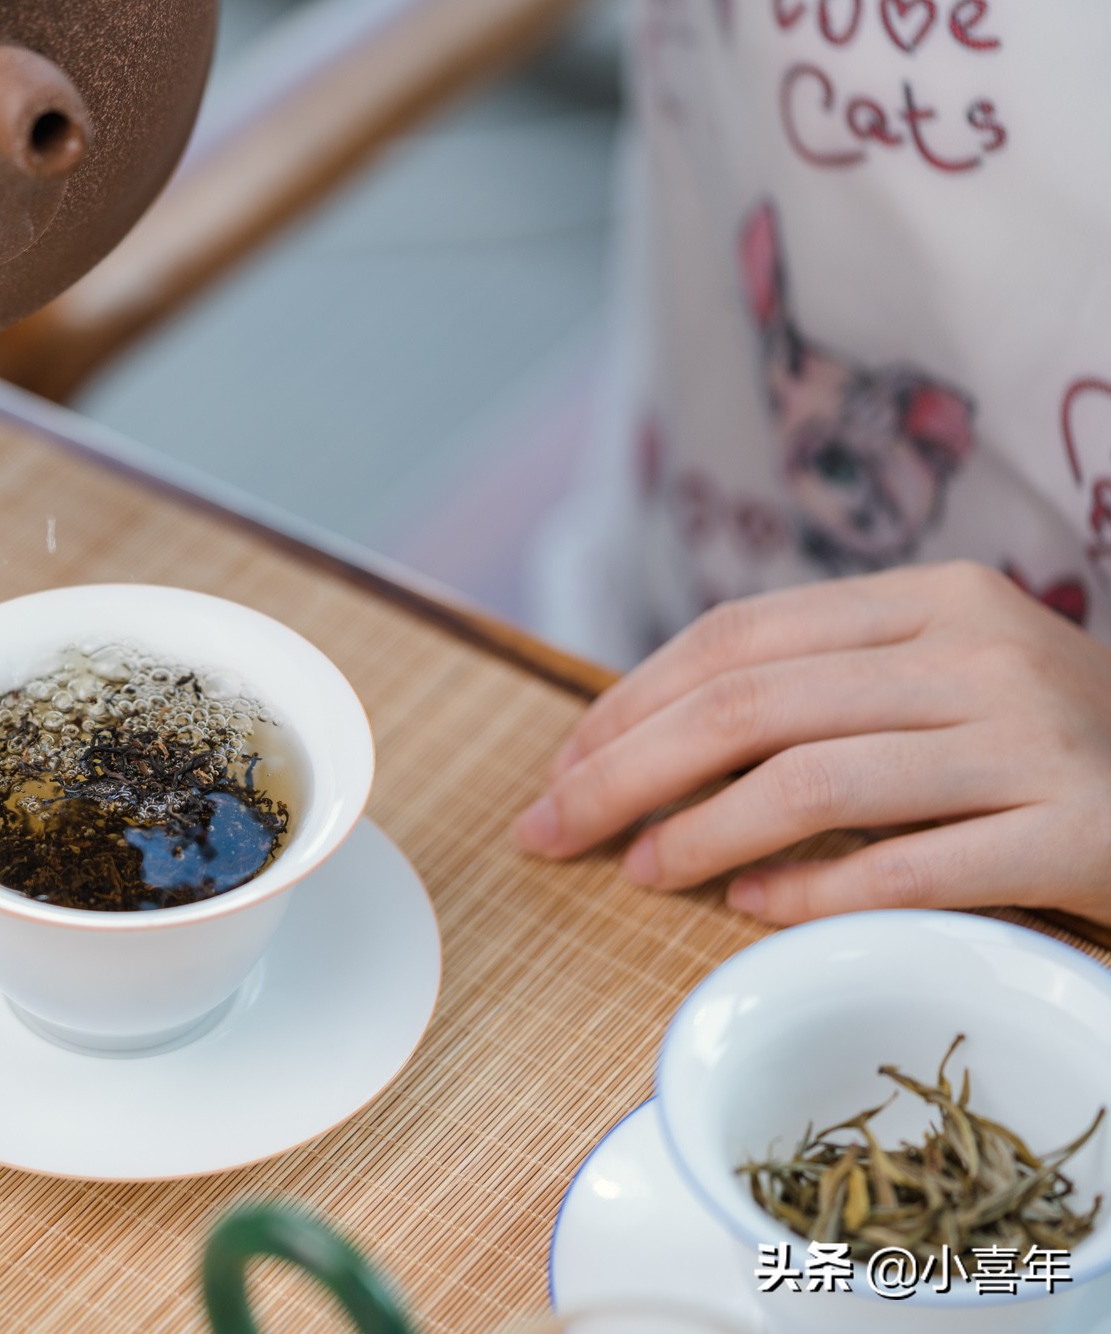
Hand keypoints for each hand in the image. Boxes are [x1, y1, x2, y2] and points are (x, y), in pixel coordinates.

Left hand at [514, 562, 1110, 926]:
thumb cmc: (1055, 746)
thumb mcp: (948, 679)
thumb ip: (828, 688)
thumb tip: (652, 742)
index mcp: (932, 600)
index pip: (737, 636)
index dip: (630, 701)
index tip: (563, 765)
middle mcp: (977, 652)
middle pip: (749, 702)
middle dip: (625, 768)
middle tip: (551, 829)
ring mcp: (1029, 739)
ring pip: (813, 779)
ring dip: (699, 832)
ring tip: (635, 872)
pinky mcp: (1073, 830)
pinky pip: (909, 865)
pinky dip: (813, 892)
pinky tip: (749, 911)